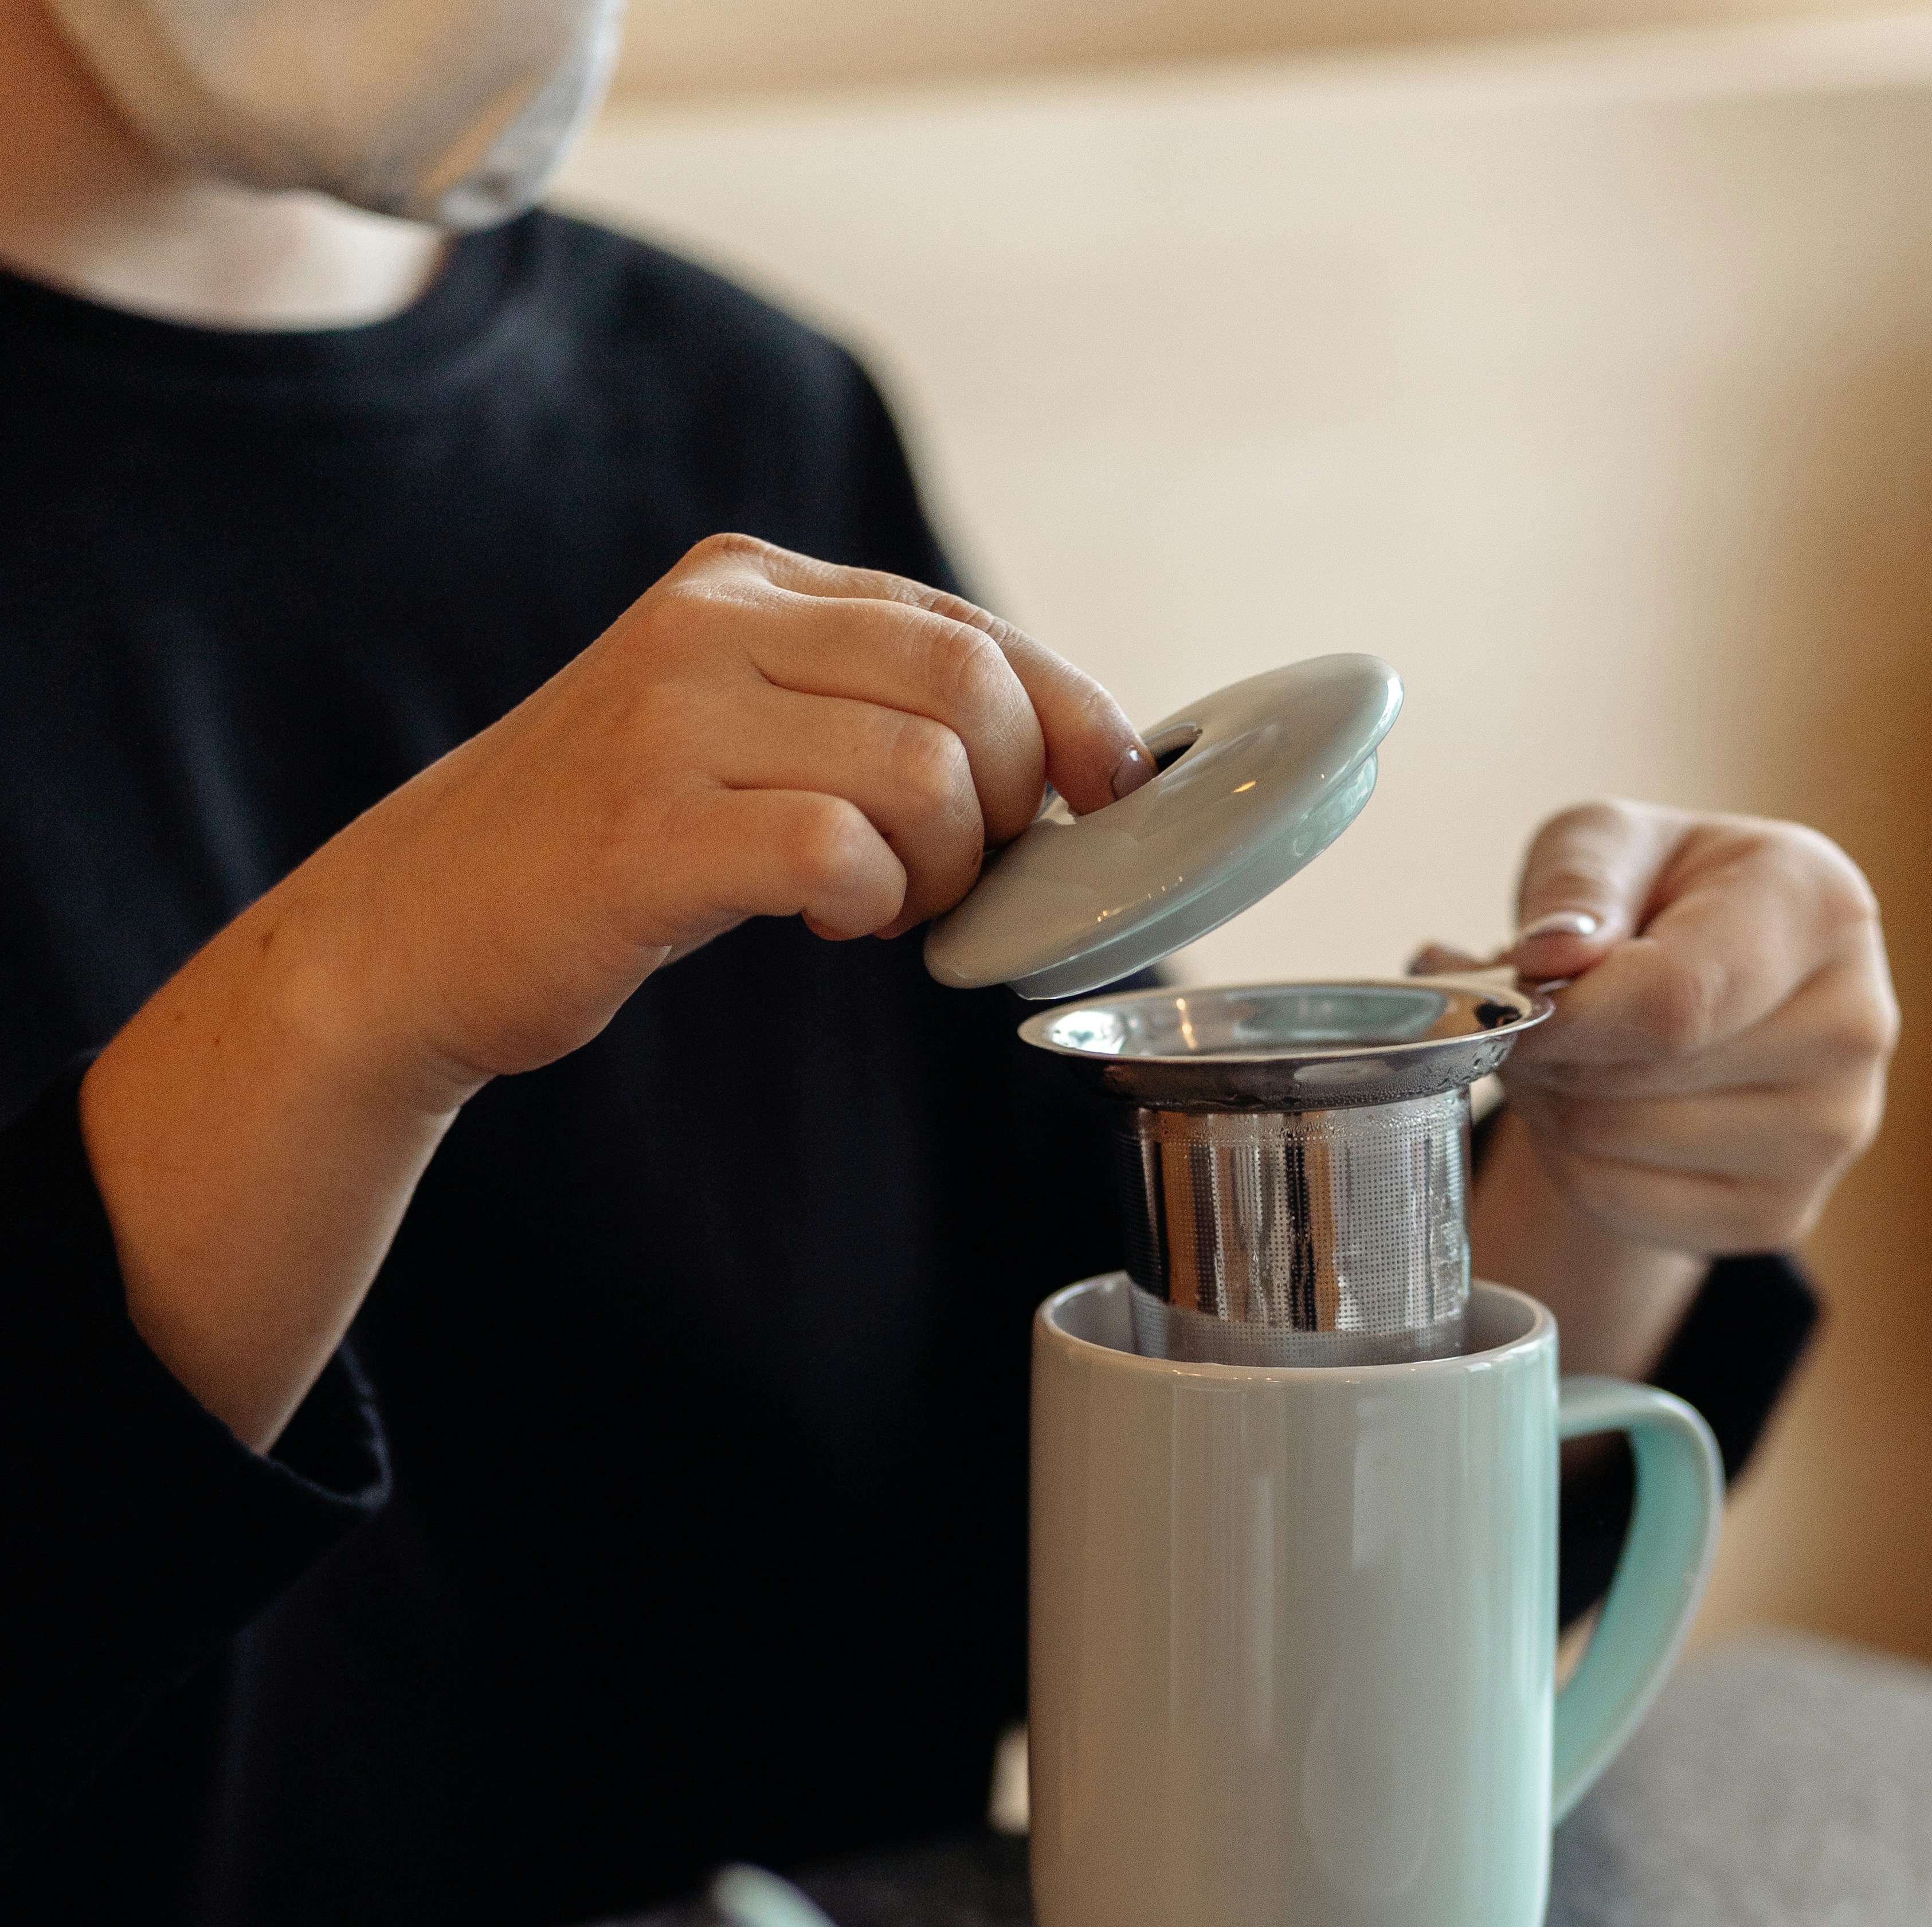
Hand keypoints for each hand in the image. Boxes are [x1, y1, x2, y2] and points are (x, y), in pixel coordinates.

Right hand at [272, 533, 1154, 1105]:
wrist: (413, 927)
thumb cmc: (598, 844)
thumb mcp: (727, 727)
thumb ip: (856, 707)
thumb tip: (1050, 757)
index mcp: (742, 582)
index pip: (964, 623)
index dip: (1066, 713)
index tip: (1105, 794)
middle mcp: (708, 625)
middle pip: (966, 684)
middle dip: (1010, 799)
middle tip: (964, 875)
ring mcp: (670, 723)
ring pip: (921, 772)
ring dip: (941, 870)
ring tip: (881, 906)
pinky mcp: (646, 833)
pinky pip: (840, 854)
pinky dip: (872, 904)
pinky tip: (827, 921)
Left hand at [1418, 802, 1898, 1379]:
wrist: (1708, 980)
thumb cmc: (1659, 898)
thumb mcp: (1608, 842)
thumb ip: (1576, 883)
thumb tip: (1551, 955)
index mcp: (1821, 910)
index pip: (1675, 1001)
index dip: (1565, 1017)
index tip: (1511, 1003)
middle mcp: (1853, 1024)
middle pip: (1637, 1078)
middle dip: (1548, 1053)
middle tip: (1529, 1021)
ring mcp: (1830, 1131)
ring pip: (1614, 1145)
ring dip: (1549, 1105)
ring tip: (1566, 1056)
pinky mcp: (1783, 1209)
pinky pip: (1618, 1203)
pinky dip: (1571, 1163)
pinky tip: (1594, 1110)